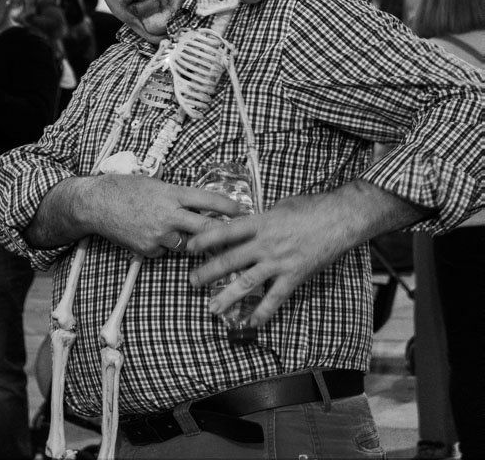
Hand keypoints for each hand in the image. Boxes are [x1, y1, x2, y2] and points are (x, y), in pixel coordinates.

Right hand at [85, 173, 245, 256]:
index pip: (207, 200)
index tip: (242, 211)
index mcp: (171, 194)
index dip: (228, 207)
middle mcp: (168, 215)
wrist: (96, 204)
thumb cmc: (125, 188)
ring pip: (186, 243)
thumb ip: (177, 196)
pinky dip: (164, 244)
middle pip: (205, 229)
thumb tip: (199, 206)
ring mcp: (159, 235)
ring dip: (188, 240)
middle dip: (223, 236)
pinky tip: (150, 233)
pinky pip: (165, 250)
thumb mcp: (155, 184)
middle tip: (237, 238)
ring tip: (179, 232)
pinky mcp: (149, 250)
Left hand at [187, 183, 417, 326]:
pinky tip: (250, 323)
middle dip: (208, 272)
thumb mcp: (281, 205)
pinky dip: (262, 312)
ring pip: (247, 282)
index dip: (206, 239)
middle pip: (231, 259)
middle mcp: (266, 243)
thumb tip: (248, 221)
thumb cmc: (312, 207)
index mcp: (261, 222)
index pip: (226, 231)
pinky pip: (275, 298)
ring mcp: (279, 261)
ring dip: (227, 296)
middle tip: (191, 282)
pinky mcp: (294, 276)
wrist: (340, 218)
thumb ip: (262, 217)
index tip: (190, 246)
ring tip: (212, 307)